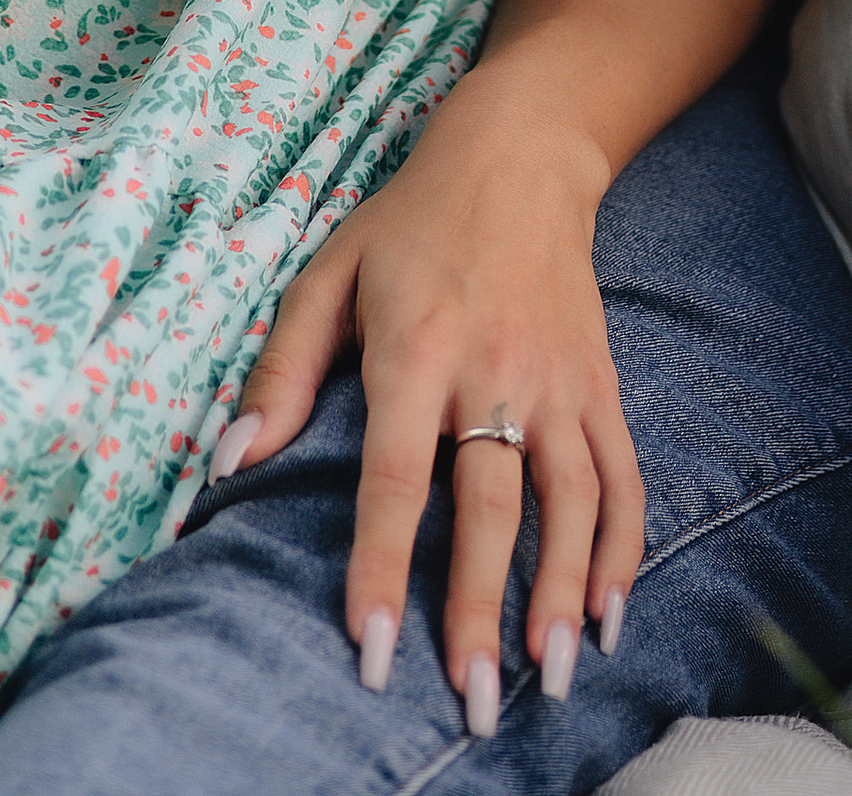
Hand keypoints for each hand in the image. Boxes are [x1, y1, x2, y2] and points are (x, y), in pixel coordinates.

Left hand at [218, 79, 640, 727]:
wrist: (522, 152)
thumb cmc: (411, 221)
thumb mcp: (330, 271)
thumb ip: (281, 369)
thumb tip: (230, 463)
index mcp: (416, 346)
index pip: (395, 473)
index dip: (382, 561)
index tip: (372, 645)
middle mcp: (492, 369)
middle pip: (492, 502)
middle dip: (480, 606)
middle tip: (474, 699)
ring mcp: (556, 378)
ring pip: (570, 499)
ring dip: (561, 592)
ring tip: (547, 675)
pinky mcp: (599, 381)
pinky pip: (620, 474)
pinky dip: (621, 547)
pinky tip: (606, 614)